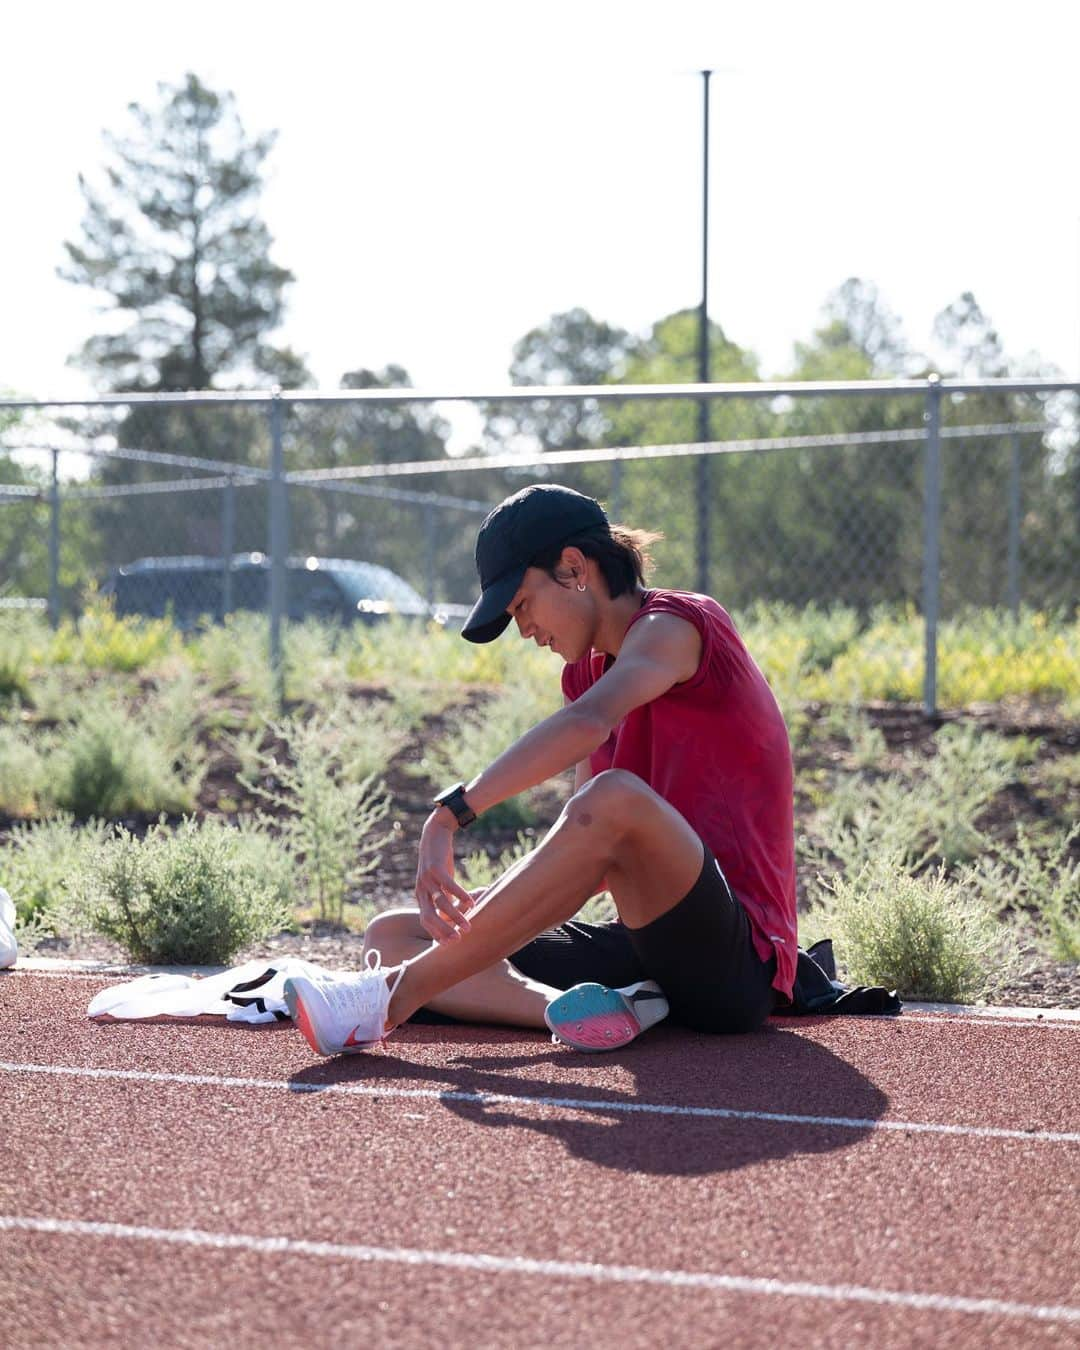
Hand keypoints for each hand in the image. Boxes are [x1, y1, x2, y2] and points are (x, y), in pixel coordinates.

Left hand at [414, 809, 475, 942]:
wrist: (434, 833)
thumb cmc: (439, 861)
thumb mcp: (438, 882)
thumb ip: (442, 897)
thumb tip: (450, 914)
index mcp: (421, 895)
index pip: (425, 921)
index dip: (435, 933)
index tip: (449, 944)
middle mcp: (421, 890)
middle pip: (429, 916)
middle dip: (443, 931)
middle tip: (458, 941)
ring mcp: (427, 879)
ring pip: (441, 903)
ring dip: (455, 916)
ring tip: (468, 926)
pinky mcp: (436, 868)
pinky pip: (449, 886)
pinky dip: (460, 896)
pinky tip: (471, 903)